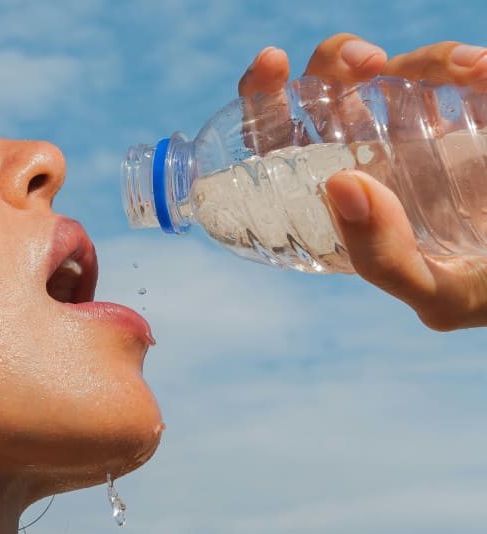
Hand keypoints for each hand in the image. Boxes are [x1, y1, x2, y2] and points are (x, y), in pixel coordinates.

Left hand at [238, 34, 486, 329]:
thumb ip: (384, 257)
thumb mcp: (432, 290)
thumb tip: (341, 185)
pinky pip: (455, 75)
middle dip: (334, 62)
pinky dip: (466, 64)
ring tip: (458, 69)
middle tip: (361, 63)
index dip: (263, 97)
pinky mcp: (466, 114)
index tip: (271, 66)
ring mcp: (416, 131)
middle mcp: (369, 156)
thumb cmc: (474, 290)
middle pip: (329, 92)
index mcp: (339, 198)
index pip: (281, 141)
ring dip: (421, 58)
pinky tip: (478, 70)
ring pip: (393, 71)